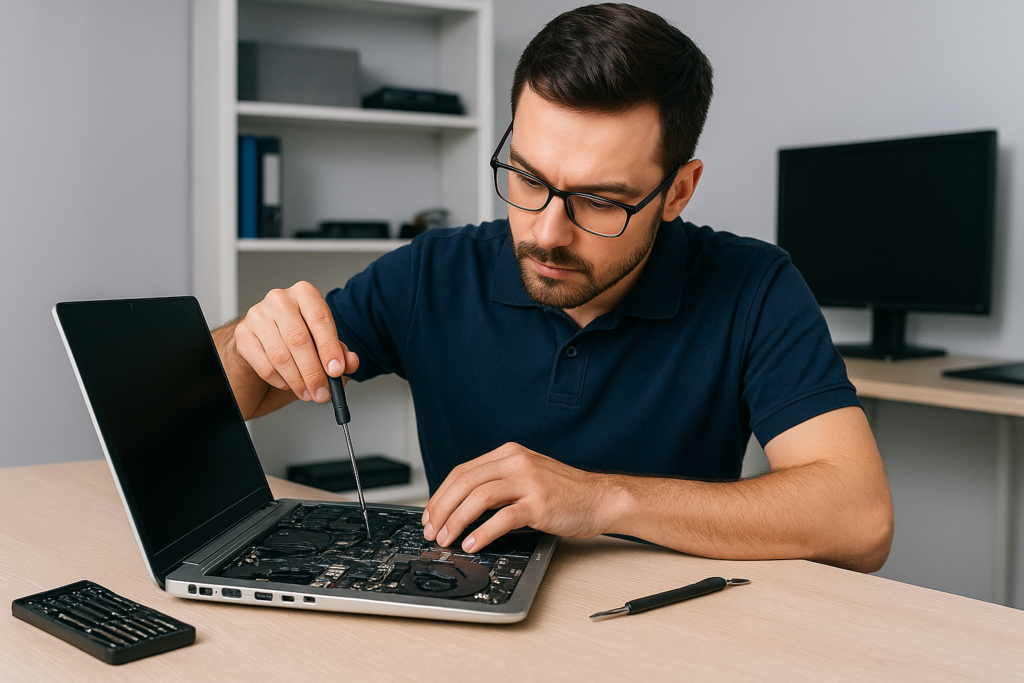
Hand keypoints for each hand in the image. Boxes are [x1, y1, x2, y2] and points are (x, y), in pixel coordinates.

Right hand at [232, 281, 358, 402]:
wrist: (264, 336)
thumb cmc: (299, 335)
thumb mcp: (324, 340)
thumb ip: (341, 352)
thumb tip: (350, 363)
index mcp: (305, 293)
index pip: (319, 319)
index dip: (329, 348)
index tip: (336, 370)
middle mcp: (280, 300)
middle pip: (298, 340)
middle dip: (313, 372)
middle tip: (323, 392)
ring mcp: (258, 315)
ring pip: (280, 356)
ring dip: (297, 381)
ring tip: (308, 393)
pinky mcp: (243, 335)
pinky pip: (264, 366)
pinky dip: (280, 381)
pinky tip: (289, 384)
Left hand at [421, 443, 617, 552]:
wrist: (601, 498)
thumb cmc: (565, 492)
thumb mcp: (527, 476)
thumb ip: (498, 482)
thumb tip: (461, 505)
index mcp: (509, 454)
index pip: (462, 471)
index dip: (441, 495)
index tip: (430, 515)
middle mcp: (516, 462)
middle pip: (465, 482)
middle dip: (442, 509)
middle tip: (432, 530)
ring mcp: (529, 482)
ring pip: (478, 498)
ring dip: (456, 521)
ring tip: (447, 539)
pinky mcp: (540, 504)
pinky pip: (502, 518)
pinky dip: (482, 533)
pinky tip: (473, 544)